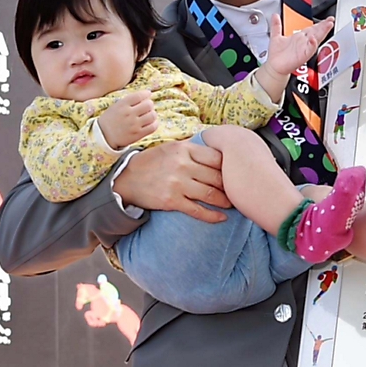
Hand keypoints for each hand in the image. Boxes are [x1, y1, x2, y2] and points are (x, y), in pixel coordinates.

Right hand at [98, 90, 157, 149]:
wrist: (105, 136)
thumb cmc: (112, 119)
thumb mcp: (117, 106)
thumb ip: (130, 100)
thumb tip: (147, 95)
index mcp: (122, 105)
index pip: (139, 96)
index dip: (146, 93)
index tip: (147, 94)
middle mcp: (129, 114)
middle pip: (149, 105)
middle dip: (149, 104)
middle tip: (146, 107)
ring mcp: (134, 125)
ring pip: (152, 115)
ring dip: (152, 114)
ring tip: (148, 115)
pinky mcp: (138, 134)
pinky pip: (153, 127)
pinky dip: (154, 123)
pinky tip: (150, 122)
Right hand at [113, 138, 230, 221]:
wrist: (126, 178)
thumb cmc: (153, 162)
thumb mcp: (172, 148)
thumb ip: (193, 150)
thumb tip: (219, 154)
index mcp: (184, 149)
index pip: (216, 157)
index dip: (229, 165)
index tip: (236, 172)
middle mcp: (182, 165)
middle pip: (216, 176)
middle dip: (230, 185)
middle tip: (239, 191)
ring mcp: (177, 184)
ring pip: (210, 193)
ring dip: (225, 201)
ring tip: (232, 204)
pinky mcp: (171, 201)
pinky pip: (197, 210)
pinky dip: (212, 215)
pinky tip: (222, 218)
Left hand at [266, 14, 334, 76]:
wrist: (274, 67)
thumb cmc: (278, 55)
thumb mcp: (276, 37)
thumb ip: (276, 25)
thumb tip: (275, 16)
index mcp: (299, 37)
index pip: (312, 28)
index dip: (320, 23)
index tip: (328, 18)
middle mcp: (303, 43)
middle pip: (317, 32)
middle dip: (324, 26)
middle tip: (331, 20)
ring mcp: (304, 49)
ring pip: (316, 39)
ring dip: (322, 32)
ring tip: (328, 25)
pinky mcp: (302, 56)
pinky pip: (309, 50)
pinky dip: (312, 44)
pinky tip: (314, 39)